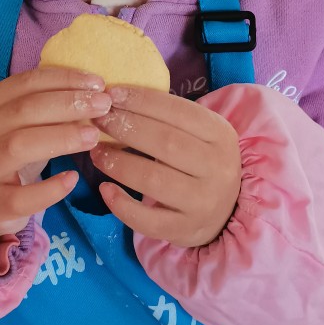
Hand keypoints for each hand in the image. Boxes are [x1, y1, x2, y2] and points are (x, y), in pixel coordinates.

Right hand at [0, 68, 111, 253]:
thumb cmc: (12, 156)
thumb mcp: (24, 126)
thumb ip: (48, 108)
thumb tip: (93, 93)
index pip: (25, 83)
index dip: (63, 80)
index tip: (97, 83)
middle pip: (23, 110)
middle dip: (68, 104)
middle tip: (103, 106)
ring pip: (19, 146)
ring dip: (62, 138)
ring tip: (93, 137)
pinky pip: (22, 196)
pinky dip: (50, 188)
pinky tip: (72, 179)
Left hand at [90, 86, 241, 247]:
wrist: (227, 212)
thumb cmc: (203, 162)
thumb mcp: (201, 135)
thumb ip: (170, 119)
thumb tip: (118, 99)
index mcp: (220, 136)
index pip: (179, 112)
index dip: (142, 101)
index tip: (112, 95)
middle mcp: (217, 168)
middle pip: (165, 143)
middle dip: (126, 127)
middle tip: (98, 120)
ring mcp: (202, 202)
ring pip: (153, 179)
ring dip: (118, 163)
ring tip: (96, 152)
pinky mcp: (184, 229)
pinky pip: (147, 219)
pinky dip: (122, 205)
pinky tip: (105, 189)